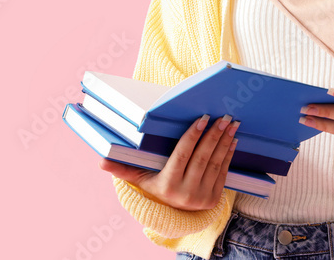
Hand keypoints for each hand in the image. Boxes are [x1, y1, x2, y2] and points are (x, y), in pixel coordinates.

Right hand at [99, 113, 239, 210]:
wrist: (173, 216)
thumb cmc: (155, 189)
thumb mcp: (140, 180)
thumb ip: (123, 170)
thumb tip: (101, 162)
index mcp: (167, 185)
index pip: (183, 155)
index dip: (193, 135)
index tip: (203, 118)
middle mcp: (186, 193)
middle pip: (202, 157)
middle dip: (214, 135)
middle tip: (222, 117)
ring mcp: (202, 197)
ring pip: (215, 163)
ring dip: (225, 142)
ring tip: (230, 124)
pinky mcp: (214, 198)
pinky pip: (223, 172)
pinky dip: (228, 154)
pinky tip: (232, 139)